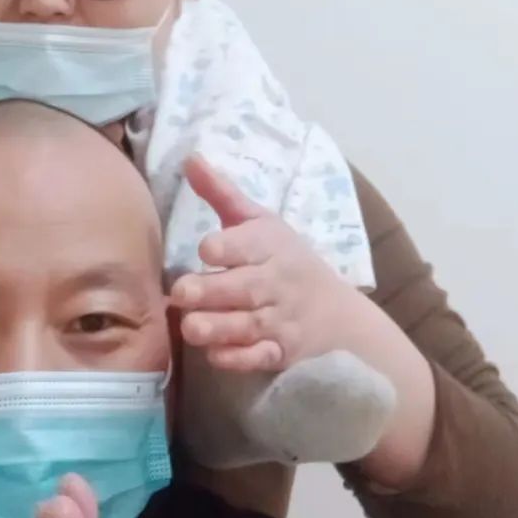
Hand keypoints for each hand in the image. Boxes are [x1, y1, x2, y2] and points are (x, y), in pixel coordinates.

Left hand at [171, 157, 362, 374]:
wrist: (336, 314)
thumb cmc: (285, 258)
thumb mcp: (260, 221)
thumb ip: (221, 193)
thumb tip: (189, 158)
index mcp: (269, 246)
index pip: (249, 244)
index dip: (228, 247)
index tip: (206, 249)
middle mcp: (276, 283)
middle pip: (246, 288)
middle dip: (213, 290)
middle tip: (180, 292)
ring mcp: (281, 321)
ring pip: (249, 326)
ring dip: (219, 327)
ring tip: (189, 327)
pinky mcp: (282, 353)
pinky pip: (261, 358)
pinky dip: (240, 359)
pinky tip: (215, 355)